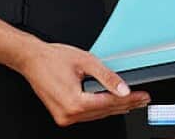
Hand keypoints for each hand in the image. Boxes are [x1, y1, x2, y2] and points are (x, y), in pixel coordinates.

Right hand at [14, 41, 149, 125]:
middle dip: (126, 104)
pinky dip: (101, 108)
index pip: (110, 102)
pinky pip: (88, 114)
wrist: (31, 60)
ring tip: (132, 102)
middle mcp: (69, 114)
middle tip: (142, 99)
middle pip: (105, 111)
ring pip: (97, 115)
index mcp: (74, 102)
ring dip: (115, 108)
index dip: (130, 99)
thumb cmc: (52, 58)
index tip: (142, 96)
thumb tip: (124, 89)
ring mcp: (65, 117)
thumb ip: (107, 77)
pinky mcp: (62, 115)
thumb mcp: (86, 62)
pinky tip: (112, 104)